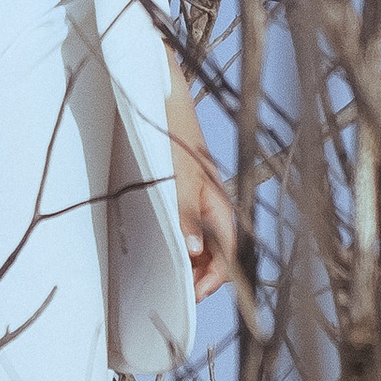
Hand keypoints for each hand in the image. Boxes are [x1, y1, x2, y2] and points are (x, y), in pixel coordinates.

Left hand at [165, 64, 235, 304]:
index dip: (212, 279)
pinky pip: (187, 222)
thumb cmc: (165, 124)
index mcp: (217, 198)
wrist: (153, 84)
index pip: (227, 252)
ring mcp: (196, 192)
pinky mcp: (180, 184)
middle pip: (217, 249)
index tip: (190, 297)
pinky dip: (179, 241)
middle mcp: (211, 198)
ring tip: (167, 275)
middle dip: (201, 275)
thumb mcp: (172, 171)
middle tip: (174, 292)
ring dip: (190, 261)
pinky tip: (161, 247)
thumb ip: (182, 211)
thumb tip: (191, 252)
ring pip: (202, 238)